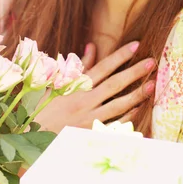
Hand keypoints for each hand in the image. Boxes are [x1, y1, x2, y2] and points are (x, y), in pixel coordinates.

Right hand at [33, 41, 155, 132]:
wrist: (31, 138)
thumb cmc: (44, 107)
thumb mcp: (57, 83)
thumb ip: (79, 66)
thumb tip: (92, 46)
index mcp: (75, 86)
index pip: (102, 67)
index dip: (120, 56)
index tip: (136, 45)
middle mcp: (83, 101)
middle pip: (114, 84)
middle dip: (134, 72)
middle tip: (152, 62)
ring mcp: (88, 119)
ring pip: (118, 106)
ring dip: (136, 95)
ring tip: (152, 85)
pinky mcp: (91, 134)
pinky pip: (114, 126)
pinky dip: (128, 118)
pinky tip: (139, 109)